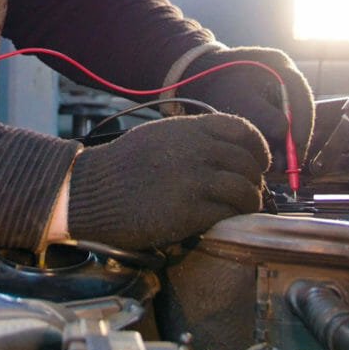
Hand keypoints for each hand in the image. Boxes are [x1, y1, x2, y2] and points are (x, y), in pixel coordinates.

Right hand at [67, 113, 269, 248]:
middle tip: (250, 191)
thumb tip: (223, 151)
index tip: (258, 162)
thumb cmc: (120, 167)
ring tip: (243, 209)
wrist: (90, 192)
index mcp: (188, 129)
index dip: (257, 147)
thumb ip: (190, 138)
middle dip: (255, 179)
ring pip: (245, 190)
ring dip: (250, 202)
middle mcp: (196, 150)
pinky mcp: (189, 211)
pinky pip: (228, 214)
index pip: (242, 130)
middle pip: (248, 162)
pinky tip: (225, 221)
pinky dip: (233, 218)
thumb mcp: (157, 137)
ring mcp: (194, 180)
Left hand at [178, 46, 314, 157]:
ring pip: (292, 115)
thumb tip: (286, 136)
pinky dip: (277, 135)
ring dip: (287, 139)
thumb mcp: (240, 103)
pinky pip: (280, 116)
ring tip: (279, 163)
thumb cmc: (216, 86)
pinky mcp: (270, 93)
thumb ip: (266, 118)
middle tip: (290, 166)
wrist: (196, 75)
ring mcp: (279, 82)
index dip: (302, 130)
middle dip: (295, 139)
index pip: (302, 100)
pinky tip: (271, 151)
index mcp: (280, 65)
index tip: (296, 156)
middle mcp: (285, 72)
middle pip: (300, 109)